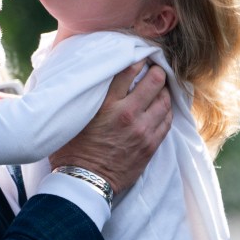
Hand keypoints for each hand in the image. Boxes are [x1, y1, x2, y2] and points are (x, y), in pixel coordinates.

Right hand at [50, 61, 171, 193]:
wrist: (84, 183)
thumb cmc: (72, 150)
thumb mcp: (75, 118)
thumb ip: (87, 98)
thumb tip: (88, 81)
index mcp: (107, 105)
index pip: (129, 71)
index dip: (138, 60)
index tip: (141, 57)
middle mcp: (128, 114)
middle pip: (154, 82)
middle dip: (157, 72)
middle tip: (155, 70)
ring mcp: (142, 131)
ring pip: (165, 101)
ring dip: (164, 92)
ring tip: (160, 89)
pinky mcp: (150, 146)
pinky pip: (167, 122)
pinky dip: (167, 111)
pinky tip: (162, 108)